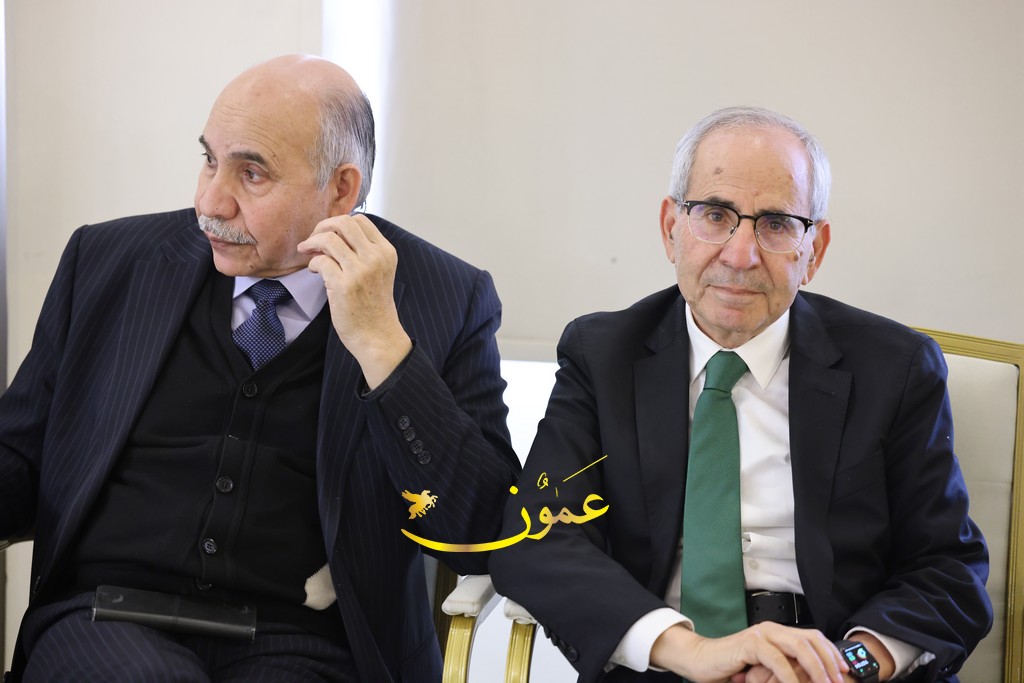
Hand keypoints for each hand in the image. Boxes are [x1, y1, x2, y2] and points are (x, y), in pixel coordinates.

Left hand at [298, 214, 411, 388]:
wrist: (377, 335)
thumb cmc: (373, 305)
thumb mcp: (378, 271)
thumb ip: (363, 252)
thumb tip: (332, 234)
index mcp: (385, 251)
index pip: (360, 220)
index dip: (338, 223)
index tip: (327, 233)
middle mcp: (375, 257)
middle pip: (344, 223)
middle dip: (322, 226)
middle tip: (313, 239)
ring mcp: (360, 271)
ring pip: (329, 239)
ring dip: (312, 242)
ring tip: (307, 251)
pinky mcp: (343, 285)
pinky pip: (320, 261)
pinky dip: (312, 263)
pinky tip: (313, 271)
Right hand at [651, 623, 847, 682]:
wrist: (700, 662)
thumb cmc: (731, 668)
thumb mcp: (764, 669)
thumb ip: (784, 668)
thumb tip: (812, 678)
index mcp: (777, 633)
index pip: (813, 637)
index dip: (831, 653)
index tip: (844, 671)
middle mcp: (771, 629)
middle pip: (810, 639)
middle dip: (829, 661)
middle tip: (838, 681)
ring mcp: (761, 635)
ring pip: (799, 647)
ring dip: (816, 669)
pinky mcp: (750, 644)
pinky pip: (777, 660)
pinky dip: (790, 676)